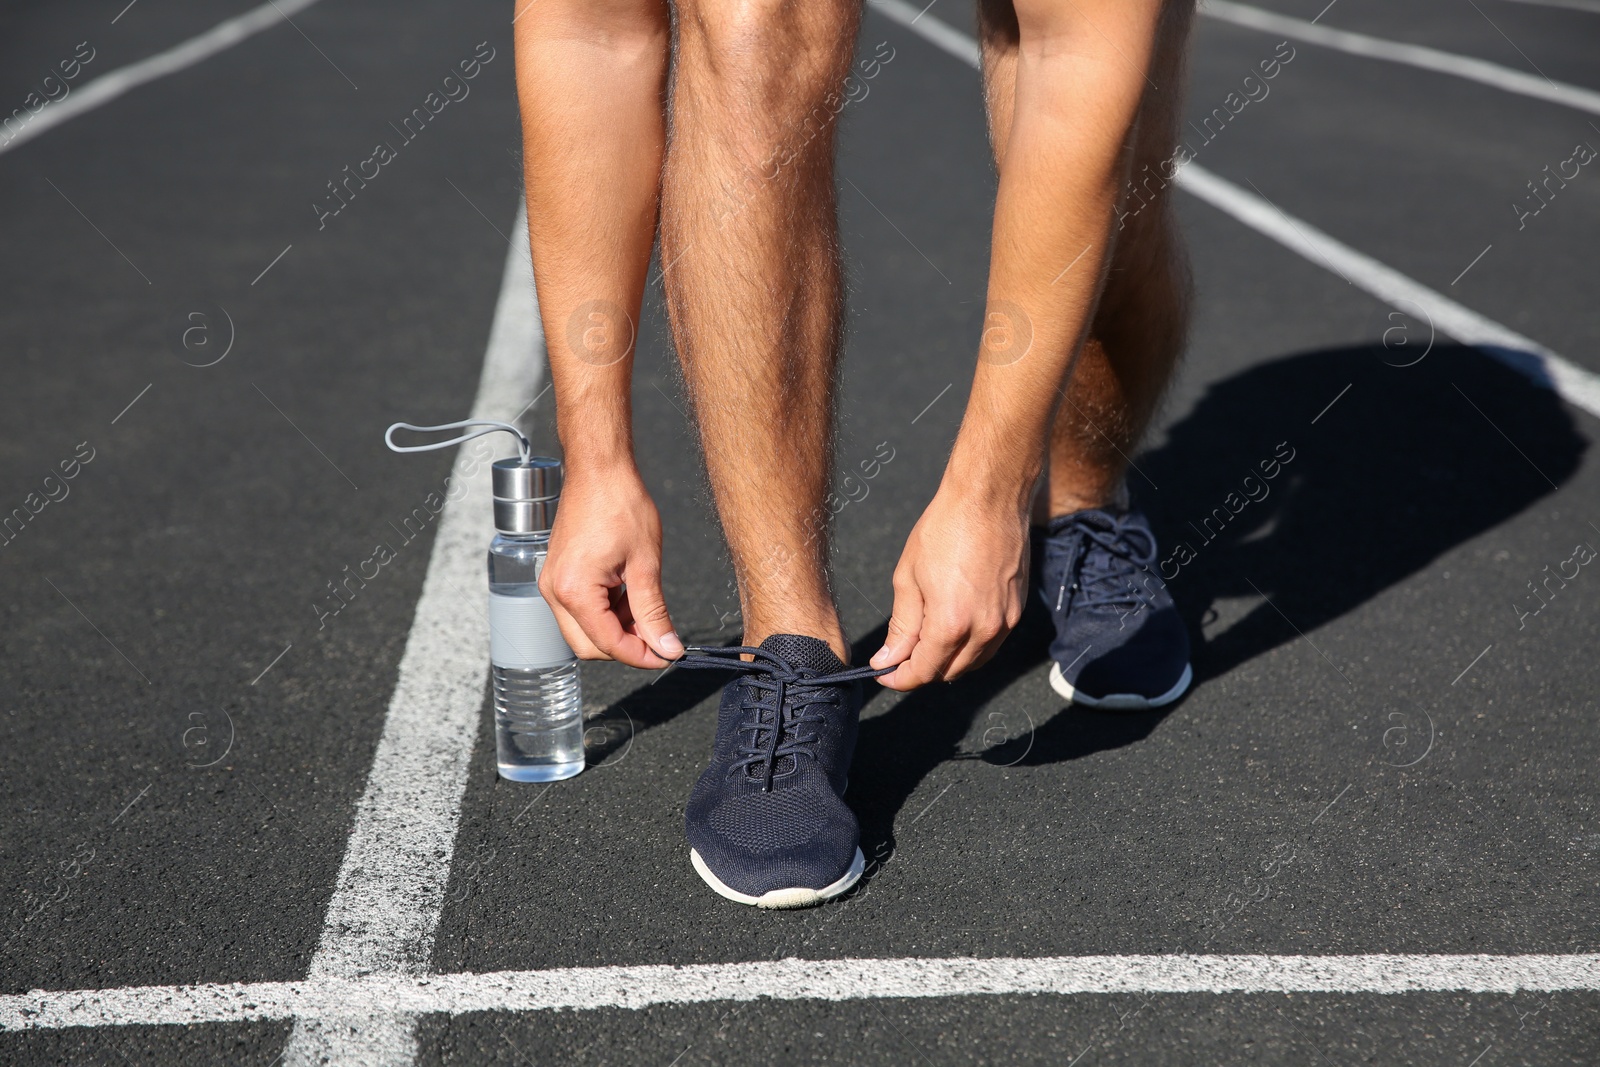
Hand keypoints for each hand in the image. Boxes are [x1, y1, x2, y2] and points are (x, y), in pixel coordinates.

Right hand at [539, 464, 680, 668]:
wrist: (599, 469)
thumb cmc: (621, 505)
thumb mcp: (646, 564)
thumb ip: (654, 612)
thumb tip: (667, 647)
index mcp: (574, 591)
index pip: (608, 644)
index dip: (641, 656)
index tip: (668, 654)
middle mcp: (554, 592)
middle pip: (589, 647)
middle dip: (626, 647)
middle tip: (660, 637)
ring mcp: (552, 583)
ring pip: (584, 631)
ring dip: (617, 630)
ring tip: (648, 610)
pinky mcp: (558, 575)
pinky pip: (580, 610)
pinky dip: (607, 613)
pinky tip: (632, 598)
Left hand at [869, 487, 1028, 688]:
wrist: (989, 498)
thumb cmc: (945, 529)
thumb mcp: (909, 577)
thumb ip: (901, 626)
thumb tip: (888, 658)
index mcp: (952, 624)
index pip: (923, 672)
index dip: (899, 678)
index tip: (883, 672)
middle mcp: (984, 630)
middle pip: (949, 673)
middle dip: (922, 670)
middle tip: (899, 653)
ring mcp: (1006, 622)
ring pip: (973, 662)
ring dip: (948, 660)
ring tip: (925, 638)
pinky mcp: (1018, 610)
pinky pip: (991, 644)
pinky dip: (970, 645)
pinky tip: (953, 625)